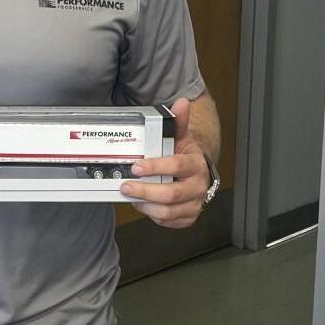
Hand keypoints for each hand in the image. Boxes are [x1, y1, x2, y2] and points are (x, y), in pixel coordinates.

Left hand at [118, 97, 210, 228]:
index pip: (176, 166)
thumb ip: (179, 121)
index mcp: (196, 164)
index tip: (136, 166)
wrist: (196, 172)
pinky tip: (142, 204)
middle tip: (126, 185)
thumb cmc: (183, 154)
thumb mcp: (180, 137)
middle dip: (144, 190)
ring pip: (167, 211)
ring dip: (145, 204)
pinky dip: (151, 214)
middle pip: (170, 194)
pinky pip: (167, 221)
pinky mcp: (187, 217)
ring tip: (131, 195)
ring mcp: (194, 204)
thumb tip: (182, 102)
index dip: (155, 167)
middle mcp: (198, 186)